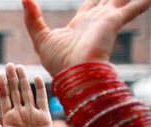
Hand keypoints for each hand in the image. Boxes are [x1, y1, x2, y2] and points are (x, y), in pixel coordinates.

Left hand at [23, 0, 150, 75]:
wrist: (74, 73)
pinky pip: (134, 8)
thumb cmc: (57, 61)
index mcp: (80, 24)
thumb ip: (32, 18)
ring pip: (121, 0)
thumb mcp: (40, 36)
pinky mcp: (114, 22)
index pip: (90, 5)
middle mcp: (96, 21)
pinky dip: (141, 3)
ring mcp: (106, 21)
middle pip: (108, 0)